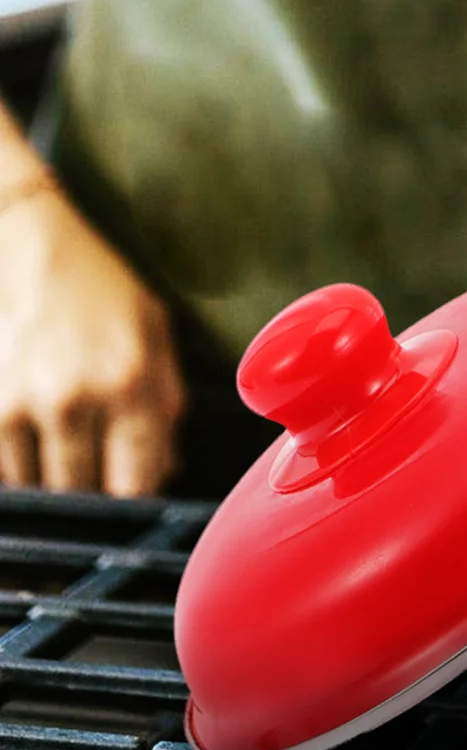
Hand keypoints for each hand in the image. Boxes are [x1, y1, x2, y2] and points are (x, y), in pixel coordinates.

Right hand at [0, 186, 185, 495]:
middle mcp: (72, 400)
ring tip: (65, 442)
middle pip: (83, 493)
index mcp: (129, 383)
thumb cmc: (100, 291)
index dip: (137, 501)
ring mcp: (19, 405)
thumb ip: (166, 405)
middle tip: (99, 467)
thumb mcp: (155, 335)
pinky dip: (18, 464)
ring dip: (53, 478)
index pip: (135, 482)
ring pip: (38, 486)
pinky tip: (34, 436)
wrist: (27, 248)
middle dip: (95, 490)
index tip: (135, 496)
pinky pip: (3, 468)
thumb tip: (166, 470)